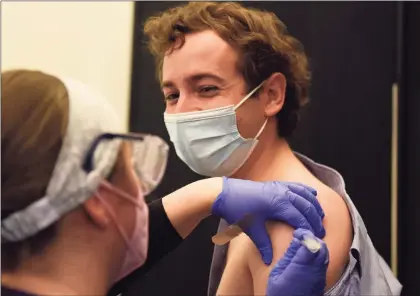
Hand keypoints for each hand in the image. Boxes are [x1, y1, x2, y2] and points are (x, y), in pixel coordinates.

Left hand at [211, 177, 325, 263]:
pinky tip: (313, 195)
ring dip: (314, 205)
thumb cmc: (238, 211)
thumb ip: (263, 245)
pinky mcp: (276, 184)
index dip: (309, 229)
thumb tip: (269, 261)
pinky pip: (297, 186)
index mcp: (277, 204)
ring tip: (320, 217)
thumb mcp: (251, 229)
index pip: (300, 218)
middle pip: (307, 206)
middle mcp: (282, 193)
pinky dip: (306, 191)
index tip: (315, 239)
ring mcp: (279, 186)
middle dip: (316, 219)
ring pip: (305, 194)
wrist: (226, 194)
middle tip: (321, 232)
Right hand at [267, 229, 328, 295]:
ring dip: (316, 244)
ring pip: (324, 253)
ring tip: (303, 243)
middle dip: (312, 237)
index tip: (297, 233)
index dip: (305, 234)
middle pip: (321, 246)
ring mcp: (320, 275)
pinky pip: (324, 261)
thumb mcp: (278, 272)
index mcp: (302, 267)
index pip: (311, 243)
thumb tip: (297, 239)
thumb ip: (289, 255)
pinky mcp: (321, 279)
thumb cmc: (280, 293)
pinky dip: (317, 253)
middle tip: (300, 236)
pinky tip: (307, 254)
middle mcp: (315, 270)